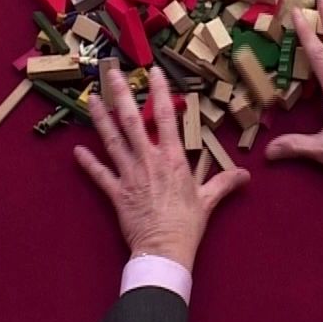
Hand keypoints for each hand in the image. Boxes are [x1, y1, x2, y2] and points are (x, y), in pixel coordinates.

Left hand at [74, 67, 249, 271]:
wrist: (165, 249)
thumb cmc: (188, 224)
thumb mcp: (209, 200)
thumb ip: (224, 182)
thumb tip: (245, 175)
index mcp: (172, 158)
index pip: (166, 117)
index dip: (160, 92)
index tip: (154, 72)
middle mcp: (149, 161)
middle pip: (132, 121)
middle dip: (121, 94)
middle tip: (112, 73)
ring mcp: (130, 175)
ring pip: (112, 140)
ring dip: (100, 119)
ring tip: (92, 99)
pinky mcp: (116, 193)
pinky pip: (99, 174)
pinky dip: (88, 163)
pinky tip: (77, 151)